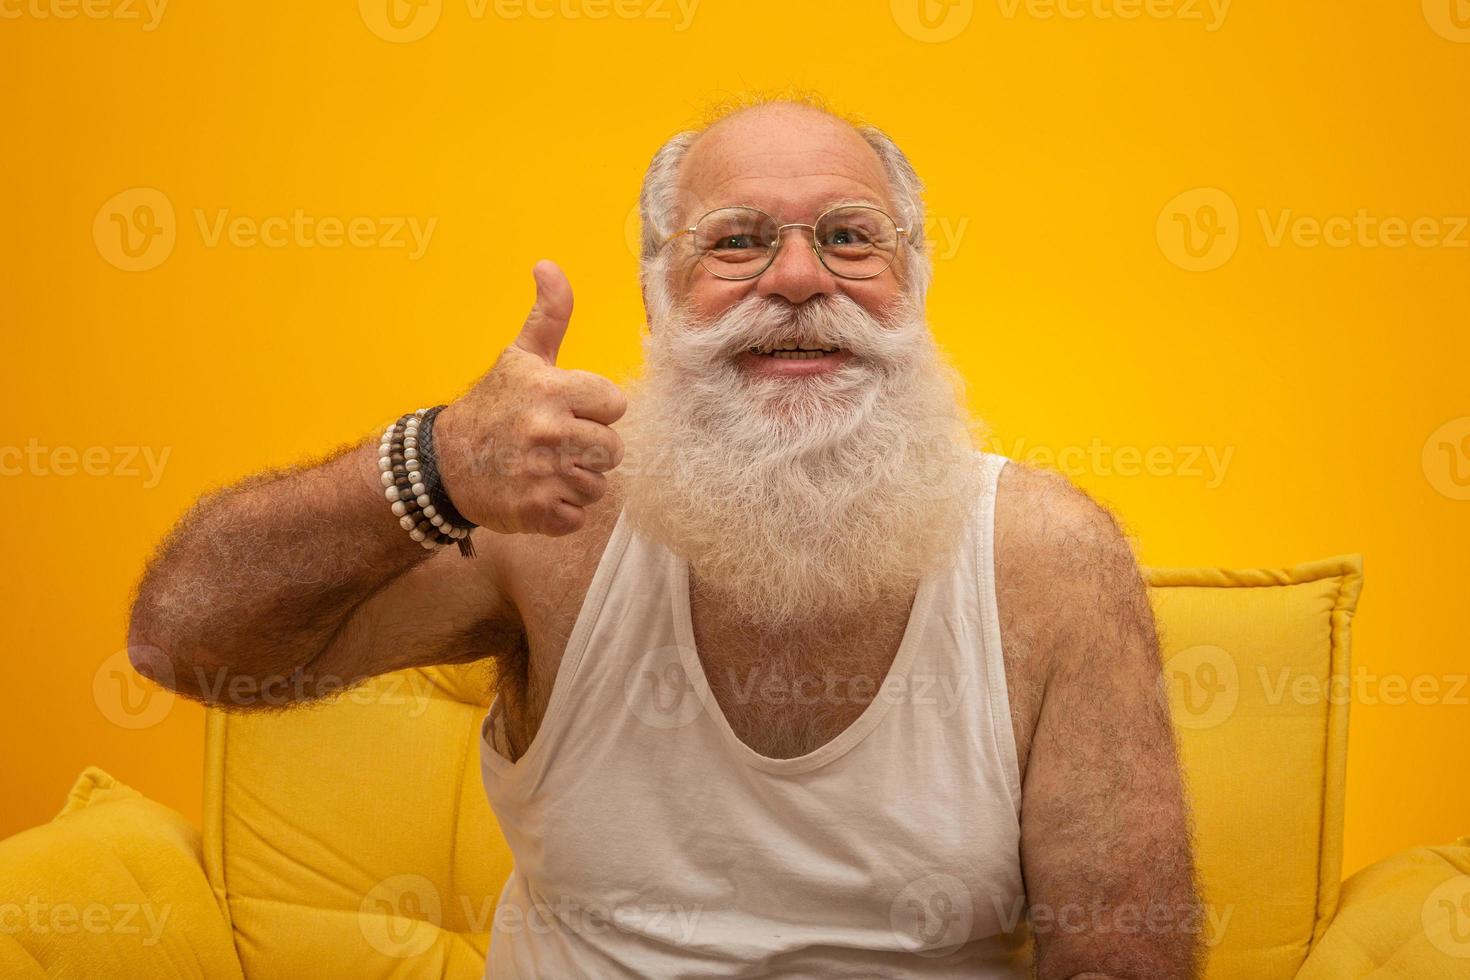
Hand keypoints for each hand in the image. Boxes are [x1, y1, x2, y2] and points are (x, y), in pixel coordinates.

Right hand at [434, 260, 626, 535]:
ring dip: (575, 481)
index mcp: (551, 391)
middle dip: (590, 448)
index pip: (615, 405)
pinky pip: (577, 516)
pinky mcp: (537, 512)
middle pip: (613, 450)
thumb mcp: (519, 357)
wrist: (443, 464)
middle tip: (556, 443)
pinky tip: (535, 492)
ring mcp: (543, 475)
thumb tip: (549, 264)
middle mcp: (549, 432)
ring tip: (543, 468)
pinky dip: (560, 511)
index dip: (596, 410)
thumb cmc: (490, 407)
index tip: (569, 410)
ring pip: (597, 485)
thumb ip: (548, 314)